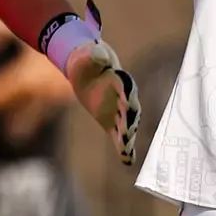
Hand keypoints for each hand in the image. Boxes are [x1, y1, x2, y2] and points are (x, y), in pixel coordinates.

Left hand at [52, 1, 142, 162]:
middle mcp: (125, 98)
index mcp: (121, 80)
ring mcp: (119, 112)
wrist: (85, 69)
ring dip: (127, 138)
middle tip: (127, 133)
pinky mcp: (111, 122)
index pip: (127, 90)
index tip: (128, 107)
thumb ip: (96, 55)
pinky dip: (123, 148)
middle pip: (130, 111)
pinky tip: (128, 161)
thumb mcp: (91, 53)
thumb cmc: (89, 58)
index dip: (128, 98)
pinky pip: (118, 137)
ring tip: (126, 151)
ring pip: (126, 126)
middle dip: (130, 122)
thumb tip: (99, 55)